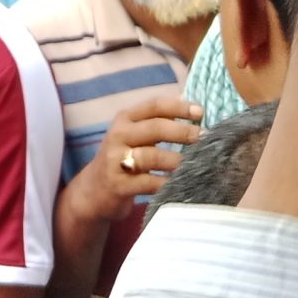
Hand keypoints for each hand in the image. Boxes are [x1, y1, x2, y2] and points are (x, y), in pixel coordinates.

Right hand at [64, 95, 202, 227]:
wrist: (93, 191)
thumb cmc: (122, 159)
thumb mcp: (133, 136)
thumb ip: (157, 124)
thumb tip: (195, 115)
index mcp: (125, 119)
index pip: (154, 106)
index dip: (179, 107)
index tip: (201, 112)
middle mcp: (118, 136)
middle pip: (155, 128)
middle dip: (182, 132)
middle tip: (204, 138)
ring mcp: (116, 161)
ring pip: (151, 156)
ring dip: (176, 160)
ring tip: (195, 164)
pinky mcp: (119, 185)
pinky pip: (148, 183)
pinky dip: (167, 184)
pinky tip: (180, 184)